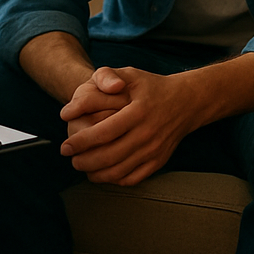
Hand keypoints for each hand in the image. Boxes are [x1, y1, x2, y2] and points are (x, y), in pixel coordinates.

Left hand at [59, 67, 198, 186]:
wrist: (187, 102)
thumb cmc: (152, 87)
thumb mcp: (131, 74)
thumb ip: (104, 78)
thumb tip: (78, 101)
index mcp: (138, 112)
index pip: (104, 132)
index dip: (81, 142)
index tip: (65, 146)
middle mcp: (148, 133)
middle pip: (109, 156)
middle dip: (84, 161)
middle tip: (70, 158)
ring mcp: (154, 150)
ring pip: (119, 171)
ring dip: (95, 173)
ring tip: (82, 166)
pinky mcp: (158, 162)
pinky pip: (132, 178)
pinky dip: (114, 179)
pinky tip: (102, 172)